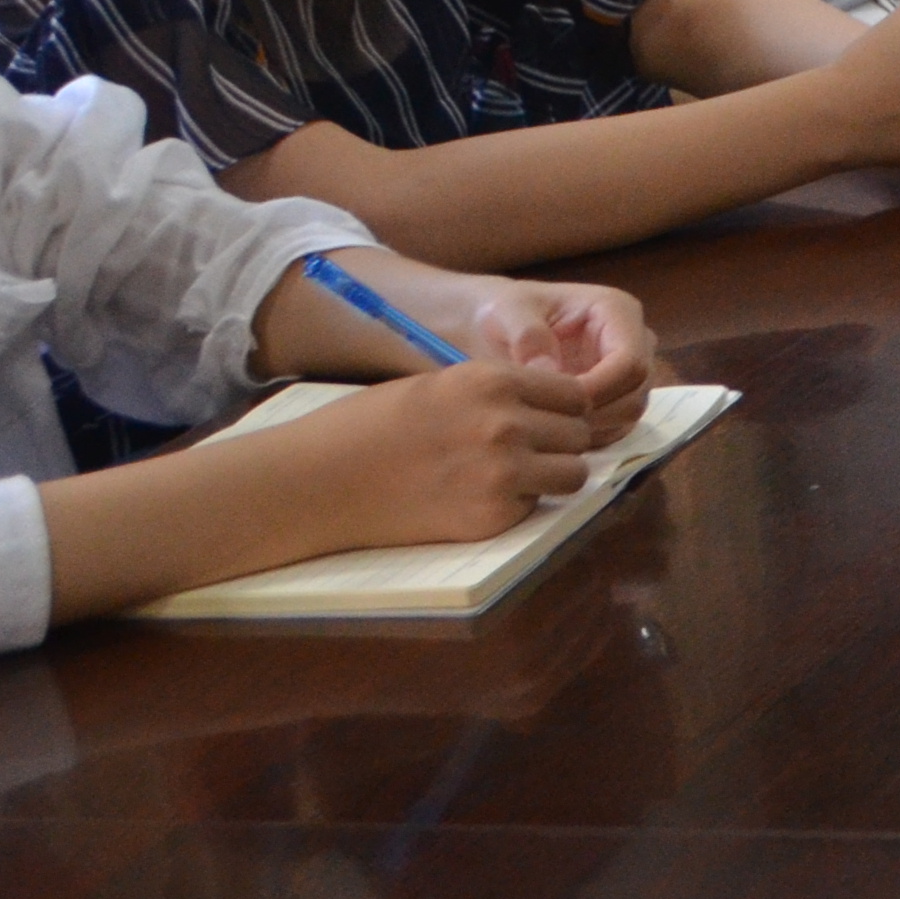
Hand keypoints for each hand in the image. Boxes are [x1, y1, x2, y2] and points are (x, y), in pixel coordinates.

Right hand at [283, 353, 598, 543]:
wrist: (320, 479)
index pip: (574, 393)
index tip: (548, 419)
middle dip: (560, 443)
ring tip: (513, 477)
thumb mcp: (440, 387)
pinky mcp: (492, 517)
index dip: (563, 408)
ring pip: (574, 474)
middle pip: (579, 433)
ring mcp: (504, 473)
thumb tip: (547, 406)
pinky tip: (476, 499)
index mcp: (494, 382)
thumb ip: (497, 393)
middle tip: (528, 452)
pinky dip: (518, 506)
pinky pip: (535, 508)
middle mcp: (508, 424)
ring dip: (552, 476)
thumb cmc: (370, 426)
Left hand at [444, 279, 655, 447]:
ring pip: (629, 413)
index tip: (555, 404)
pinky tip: (554, 430)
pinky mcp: (615, 396)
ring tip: (547, 425)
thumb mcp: (507, 313)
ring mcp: (626, 371)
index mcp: (617, 312)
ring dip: (593, 427)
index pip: (631, 362)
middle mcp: (634, 341)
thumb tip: (551, 373)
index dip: (600, 389)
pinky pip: (616, 426)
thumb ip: (529, 337)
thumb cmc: (502, 310)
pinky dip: (589, 435)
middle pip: (636, 392)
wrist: (493, 323)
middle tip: (548, 422)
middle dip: (596, 413)